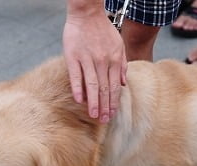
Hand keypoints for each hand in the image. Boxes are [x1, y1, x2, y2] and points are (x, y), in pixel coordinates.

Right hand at [63, 4, 126, 122]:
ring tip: (93, 115)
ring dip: (94, 102)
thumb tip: (123, 82)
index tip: (111, 114)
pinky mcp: (73, 56)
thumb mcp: (118, 44)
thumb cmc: (102, 29)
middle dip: (105, 107)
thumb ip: (122, 63)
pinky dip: (78, 88)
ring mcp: (87, 59)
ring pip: (92, 85)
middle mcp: (102, 61)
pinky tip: (79, 100)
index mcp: (114, 59)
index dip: (113, 102)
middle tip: (103, 120)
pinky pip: (76, 76)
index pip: (114, 86)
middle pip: (105, 89)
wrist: (87, 13)